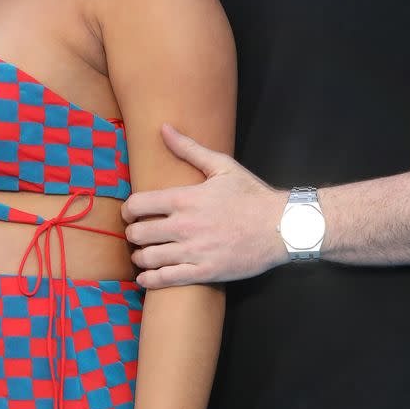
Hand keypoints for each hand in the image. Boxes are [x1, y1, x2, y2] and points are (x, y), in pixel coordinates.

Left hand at [122, 123, 286, 287]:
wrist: (281, 226)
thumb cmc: (252, 195)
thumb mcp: (222, 166)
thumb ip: (189, 148)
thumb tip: (164, 128)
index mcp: (185, 198)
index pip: (137, 204)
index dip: (128, 210)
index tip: (132, 213)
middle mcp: (184, 225)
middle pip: (138, 233)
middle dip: (132, 234)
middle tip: (137, 235)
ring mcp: (194, 251)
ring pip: (148, 258)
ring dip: (139, 257)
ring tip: (142, 255)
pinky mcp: (204, 272)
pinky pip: (166, 279)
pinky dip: (149, 280)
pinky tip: (147, 277)